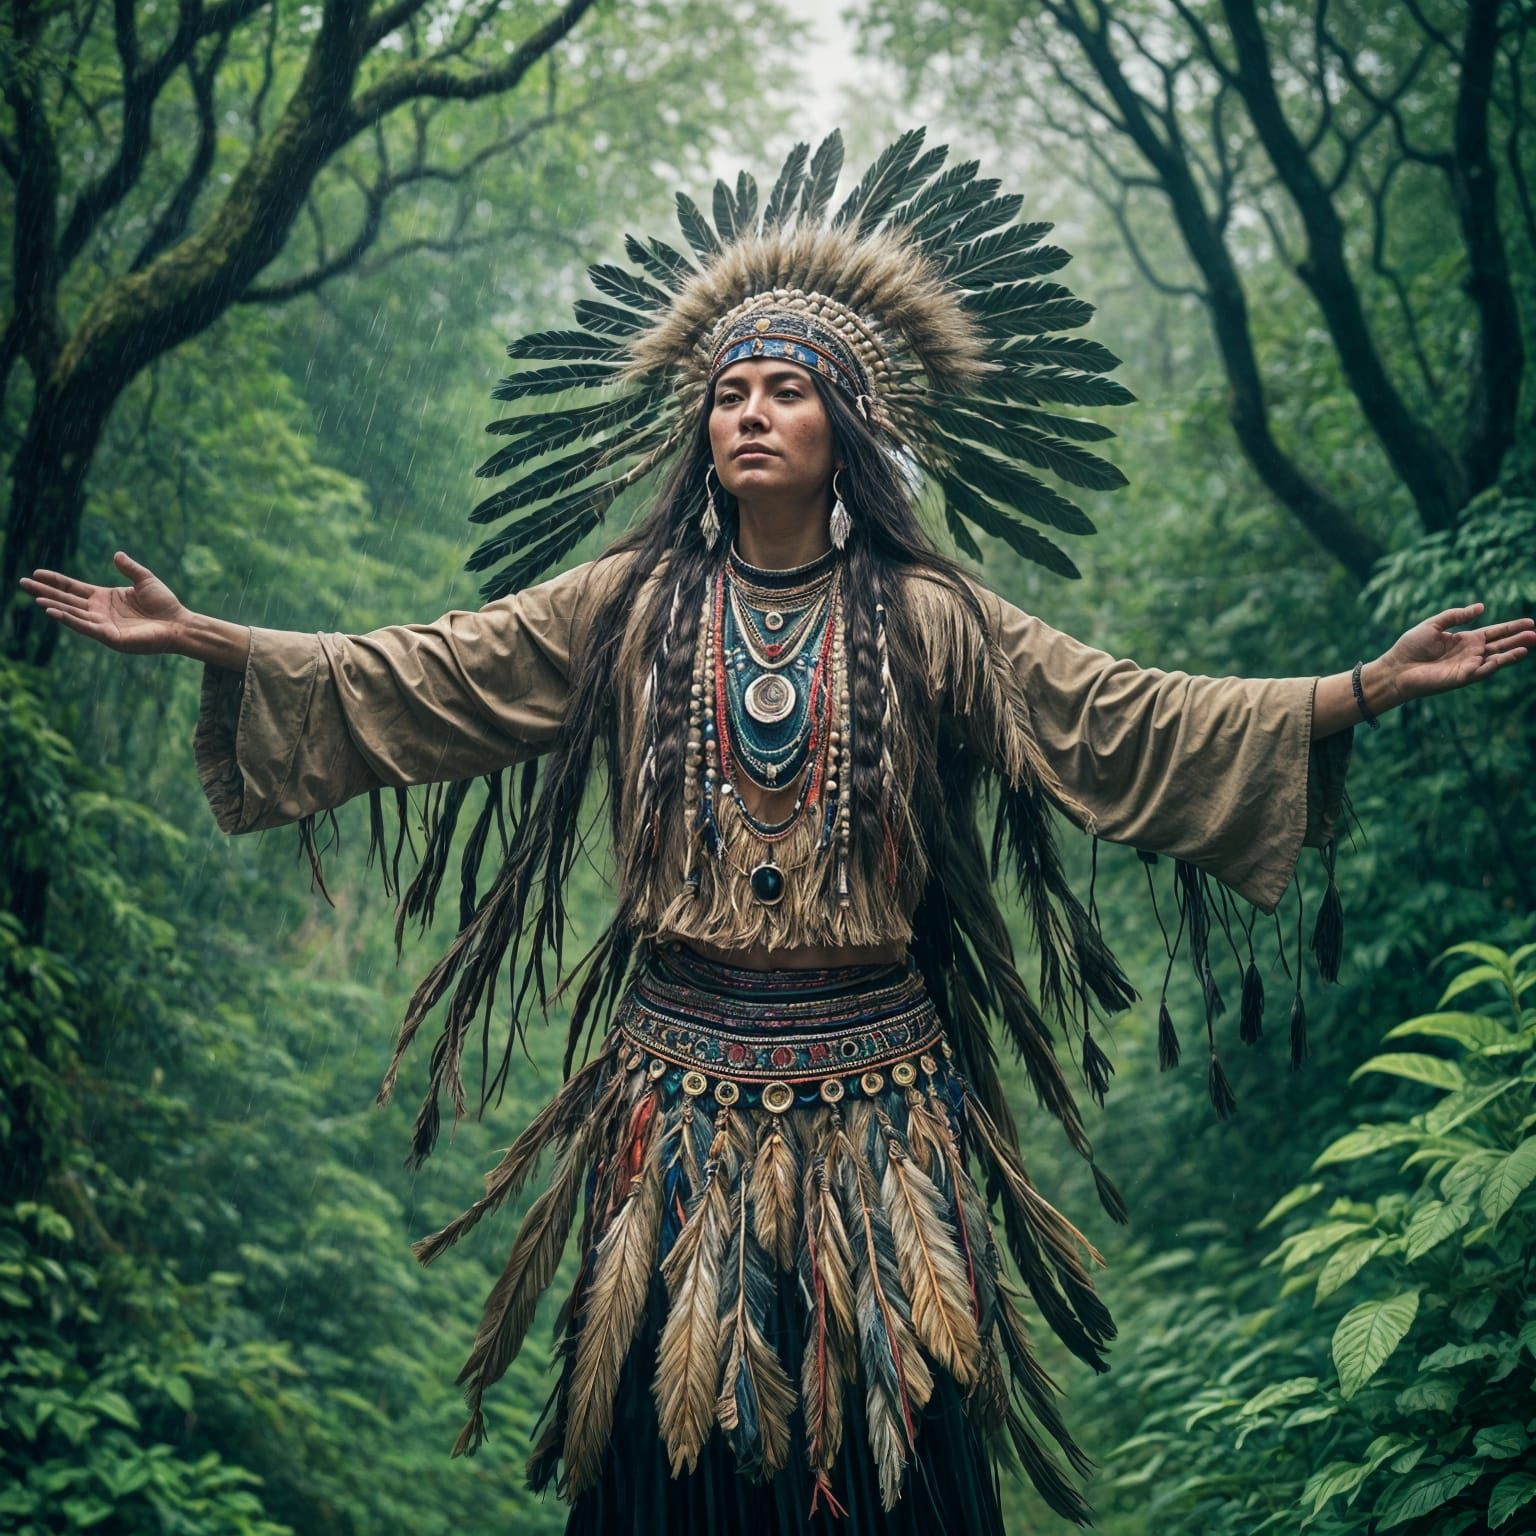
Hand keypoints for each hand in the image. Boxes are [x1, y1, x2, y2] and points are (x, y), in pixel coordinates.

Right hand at [17, 551, 190, 654]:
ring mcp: (104, 625)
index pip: (74, 588)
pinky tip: (55, 612)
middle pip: (67, 600)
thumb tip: (116, 554)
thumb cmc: (164, 604)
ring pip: (73, 614)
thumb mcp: (145, 580)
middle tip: (22, 583)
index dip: (56, 581)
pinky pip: (87, 628)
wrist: (179, 624)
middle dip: (45, 592)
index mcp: (104, 598)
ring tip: (36, 599)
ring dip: (55, 607)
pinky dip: (70, 620)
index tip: (36, 573)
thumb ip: (130, 568)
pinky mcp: (111, 638)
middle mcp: (99, 612)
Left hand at [1379, 603, 1533, 702]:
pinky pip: (1485, 670)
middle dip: (1518, 639)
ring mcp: (1468, 666)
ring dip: (1513, 652)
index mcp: (1464, 640)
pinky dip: (1498, 663)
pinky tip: (1512, 655)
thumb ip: (1455, 616)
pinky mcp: (1463, 677)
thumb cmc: (1410, 648)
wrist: (1396, 669)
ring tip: (1530, 644)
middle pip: (1500, 645)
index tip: (1530, 622)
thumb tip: (1481, 607)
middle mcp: (1470, 653)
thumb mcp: (1433, 625)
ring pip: (1496, 658)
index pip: (1494, 632)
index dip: (1511, 627)